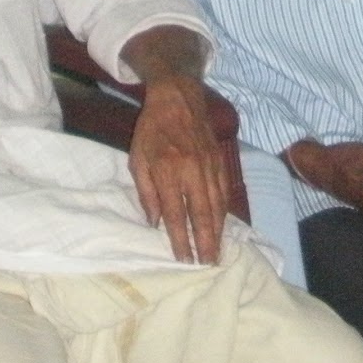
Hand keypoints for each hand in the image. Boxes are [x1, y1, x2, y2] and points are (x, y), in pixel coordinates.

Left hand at [128, 73, 229, 263]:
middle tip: (208, 264)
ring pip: (217, 205)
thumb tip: (155, 222)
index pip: (176, 214)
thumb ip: (146, 192)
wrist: (178, 98)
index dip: (181, 239)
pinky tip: (223, 224)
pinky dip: (225, 211)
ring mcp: (209, 165)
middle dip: (206, 242)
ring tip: (217, 251)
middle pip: (202, 214)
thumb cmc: (152, 130)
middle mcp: (192, 171)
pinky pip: (224, 191)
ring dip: (218, 231)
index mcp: (168, 171)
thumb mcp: (137, 159)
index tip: (184, 259)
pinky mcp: (220, 160)